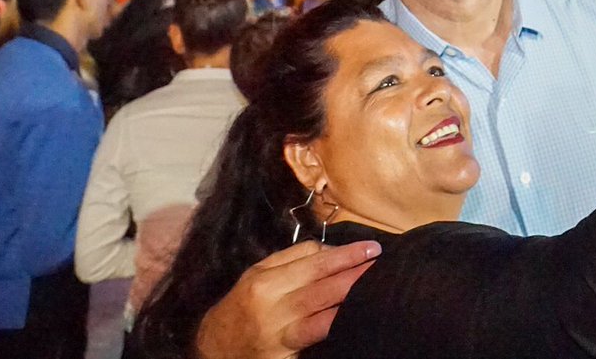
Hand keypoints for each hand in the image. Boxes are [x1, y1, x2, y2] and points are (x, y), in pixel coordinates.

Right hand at [194, 239, 380, 358]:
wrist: (212, 350)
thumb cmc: (242, 306)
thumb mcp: (257, 275)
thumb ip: (291, 258)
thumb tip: (328, 249)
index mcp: (265, 283)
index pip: (313, 264)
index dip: (345, 256)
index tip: (372, 248)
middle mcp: (272, 310)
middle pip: (321, 290)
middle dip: (355, 277)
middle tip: (382, 265)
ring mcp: (279, 339)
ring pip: (322, 320)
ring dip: (350, 305)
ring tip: (376, 291)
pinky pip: (315, 345)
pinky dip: (334, 334)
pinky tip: (353, 325)